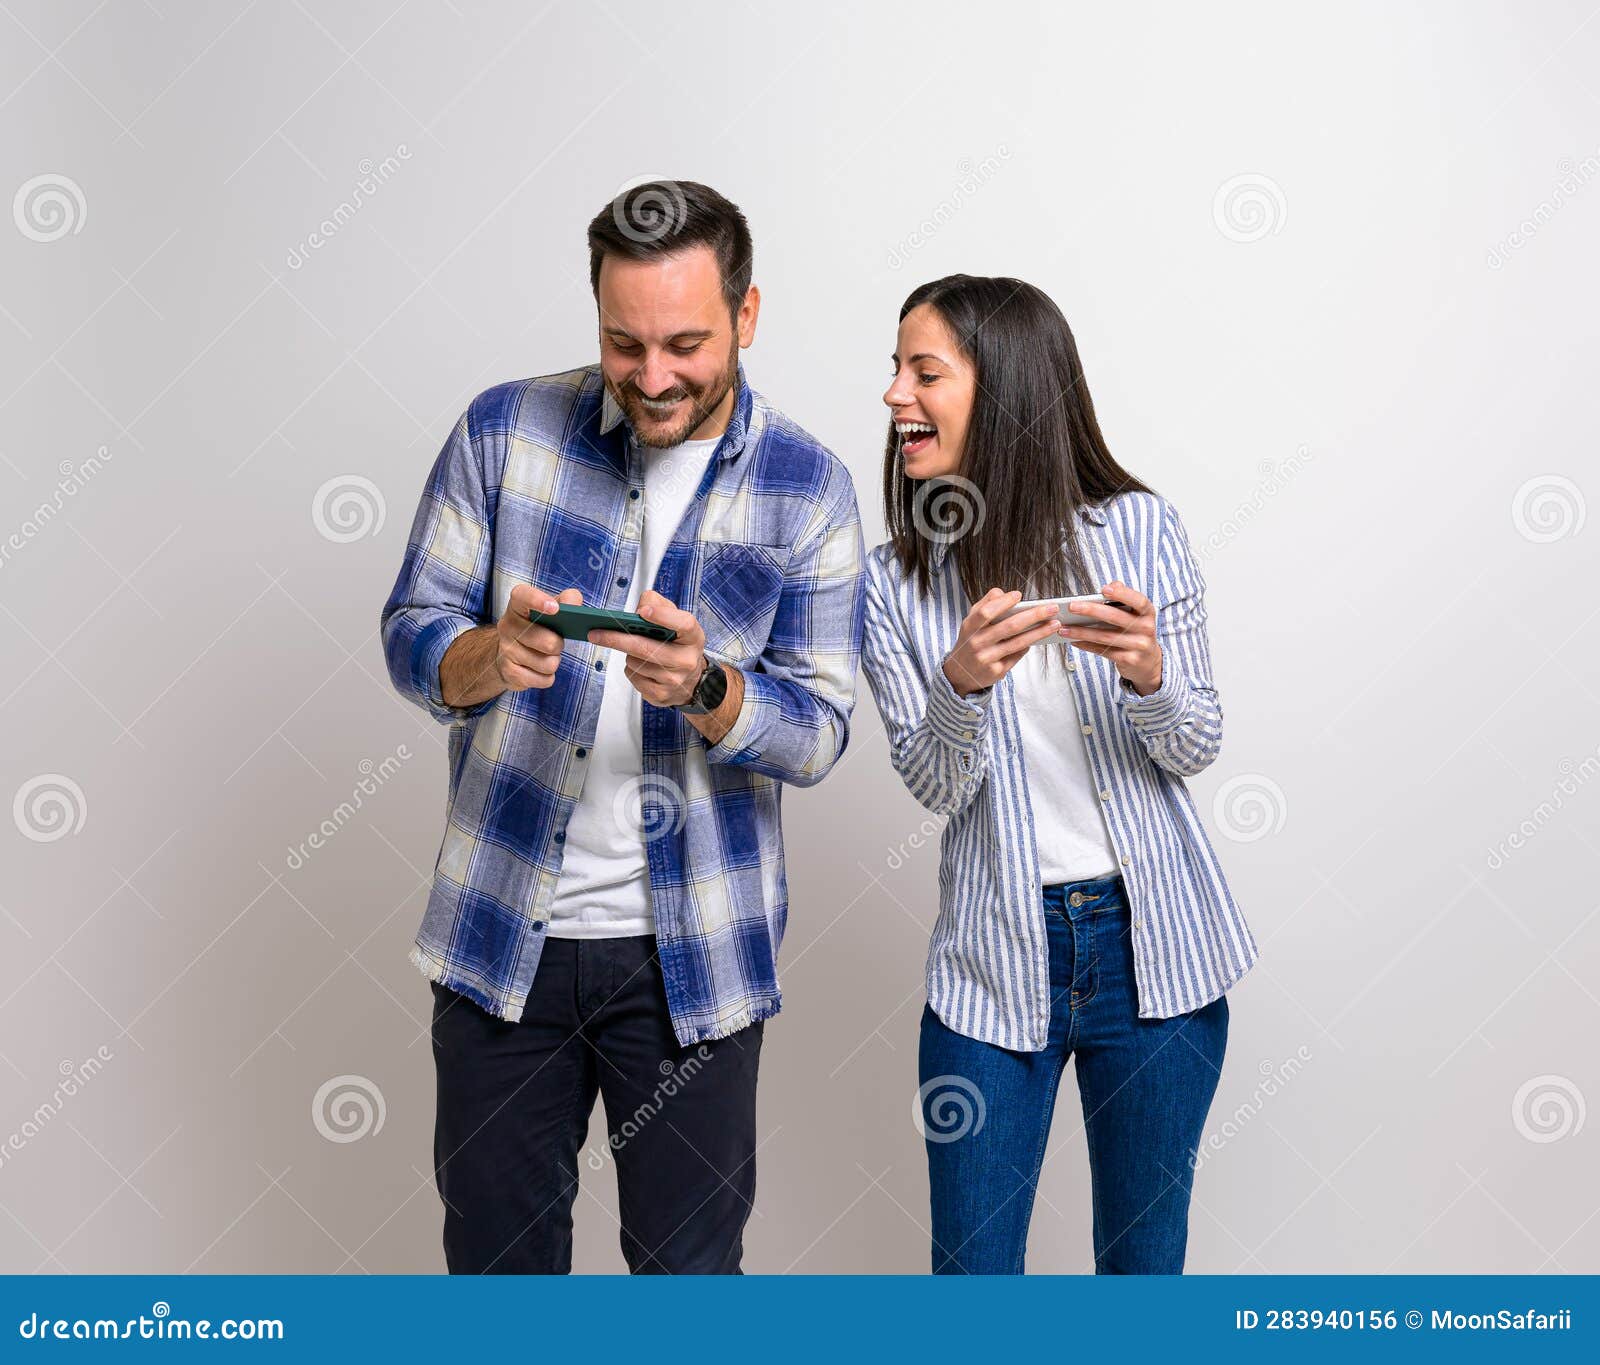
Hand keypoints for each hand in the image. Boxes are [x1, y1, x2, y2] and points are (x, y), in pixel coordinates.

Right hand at [496, 584, 581, 690]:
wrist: (510, 654)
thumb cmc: (538, 627)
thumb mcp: (552, 608)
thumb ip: (568, 600)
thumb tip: (574, 604)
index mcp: (518, 605)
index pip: (522, 595)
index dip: (538, 600)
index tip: (555, 608)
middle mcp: (507, 625)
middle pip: (548, 642)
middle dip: (559, 645)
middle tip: (555, 643)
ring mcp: (506, 649)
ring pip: (548, 663)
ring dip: (553, 662)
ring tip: (545, 656)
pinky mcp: (509, 672)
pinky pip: (543, 679)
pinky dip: (547, 677)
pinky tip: (538, 670)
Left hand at [586, 589, 708, 707]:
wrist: (690, 680)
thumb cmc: (677, 645)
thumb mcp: (675, 620)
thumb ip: (657, 605)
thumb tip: (639, 609)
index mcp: (692, 637)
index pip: (683, 624)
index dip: (663, 616)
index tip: (643, 611)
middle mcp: (686, 660)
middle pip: (647, 647)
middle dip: (617, 639)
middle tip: (596, 633)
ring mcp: (674, 680)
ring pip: (635, 662)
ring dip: (627, 654)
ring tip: (635, 651)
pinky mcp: (661, 695)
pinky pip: (633, 678)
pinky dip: (631, 670)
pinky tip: (640, 667)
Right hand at [942, 589, 1064, 696]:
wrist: (960, 673)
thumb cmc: (970, 642)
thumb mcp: (970, 622)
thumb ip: (985, 604)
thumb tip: (1004, 593)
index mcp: (970, 627)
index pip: (987, 612)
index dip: (1003, 603)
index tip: (1019, 595)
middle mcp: (977, 643)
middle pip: (1010, 626)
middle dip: (1034, 615)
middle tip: (1052, 608)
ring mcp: (987, 658)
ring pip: (1019, 642)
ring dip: (1040, 632)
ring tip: (1054, 624)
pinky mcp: (997, 671)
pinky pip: (1018, 655)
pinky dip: (1029, 645)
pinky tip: (1040, 638)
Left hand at [1061, 581, 1162, 693]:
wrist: (1148, 661)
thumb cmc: (1136, 631)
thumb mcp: (1137, 614)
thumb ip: (1125, 598)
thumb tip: (1112, 584)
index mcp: (1147, 613)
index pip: (1138, 601)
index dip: (1123, 594)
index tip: (1104, 589)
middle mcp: (1146, 628)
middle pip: (1116, 618)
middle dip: (1092, 611)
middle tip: (1072, 607)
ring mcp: (1138, 646)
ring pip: (1106, 637)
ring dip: (1082, 632)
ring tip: (1064, 628)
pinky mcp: (1128, 660)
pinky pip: (1103, 651)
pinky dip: (1086, 645)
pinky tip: (1073, 640)